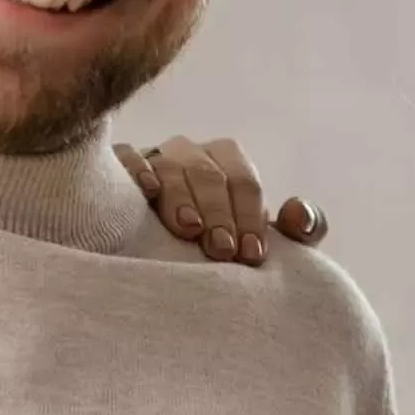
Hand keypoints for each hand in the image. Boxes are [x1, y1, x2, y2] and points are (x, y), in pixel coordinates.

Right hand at [113, 137, 328, 265]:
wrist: (157, 259)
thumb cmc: (219, 248)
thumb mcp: (259, 243)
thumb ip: (298, 231)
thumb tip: (301, 215)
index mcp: (226, 163)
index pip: (243, 181)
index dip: (251, 216)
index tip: (251, 255)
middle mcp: (189, 155)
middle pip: (207, 172)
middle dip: (218, 211)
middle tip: (222, 250)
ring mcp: (151, 159)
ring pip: (168, 166)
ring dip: (182, 197)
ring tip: (189, 230)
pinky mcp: (113, 169)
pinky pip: (124, 157)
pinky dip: (137, 171)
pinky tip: (147, 192)